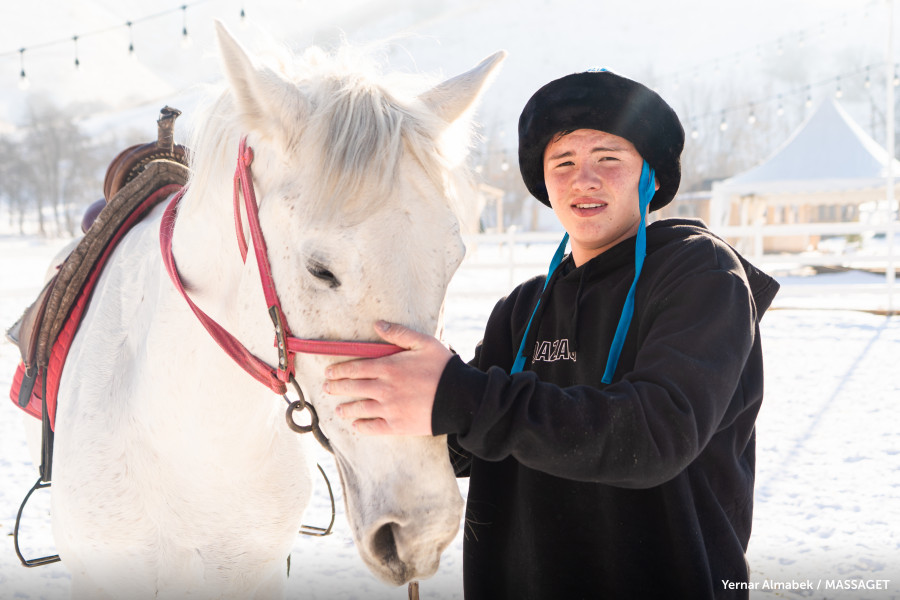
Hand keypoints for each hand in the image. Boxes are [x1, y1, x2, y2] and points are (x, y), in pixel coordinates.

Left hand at [323, 321, 452, 435]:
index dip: (338, 370)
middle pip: (352, 388)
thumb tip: (378, 324)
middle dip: (336, 388)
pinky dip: (361, 426)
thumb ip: (399, 333)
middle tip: (326, 388)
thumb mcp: (424, 343)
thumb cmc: (443, 368)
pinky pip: (373, 427)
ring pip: (359, 409)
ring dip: (346, 408)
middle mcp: (384, 389)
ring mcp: (389, 409)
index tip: (329, 372)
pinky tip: (356, 425)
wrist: (460, 398)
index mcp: (388, 367)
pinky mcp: (397, 426)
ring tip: (339, 409)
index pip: (354, 368)